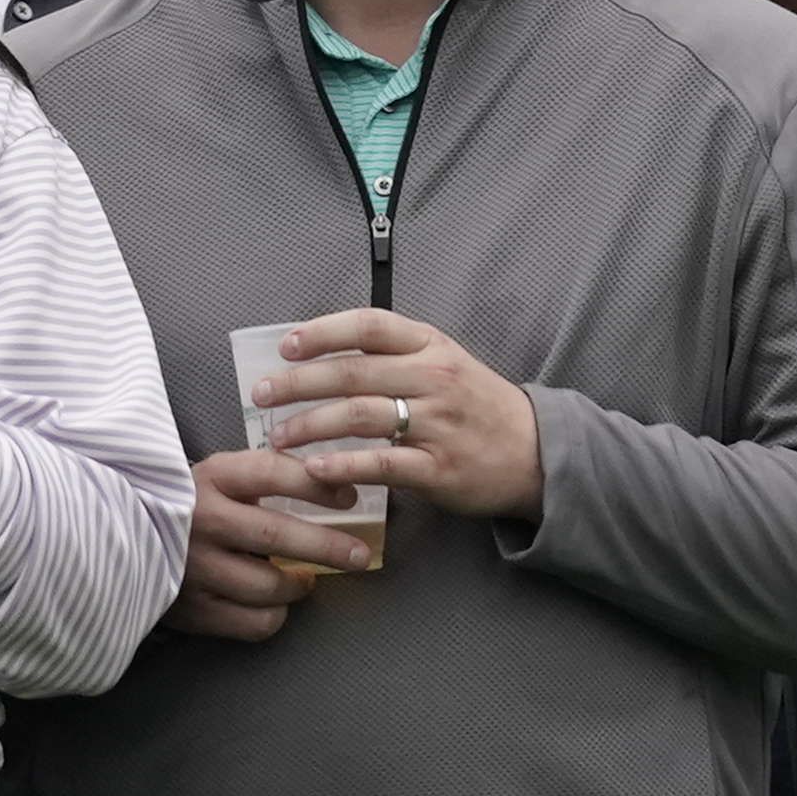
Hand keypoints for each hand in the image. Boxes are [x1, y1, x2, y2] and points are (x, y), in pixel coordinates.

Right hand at [165, 443, 380, 641]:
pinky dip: (275, 615)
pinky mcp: (192, 609)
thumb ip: (260, 478)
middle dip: (327, 547)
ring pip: (269, 586)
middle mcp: (201, 522)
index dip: (316, 485)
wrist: (115, 538)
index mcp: (210, 478)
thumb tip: (330, 482)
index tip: (348, 498)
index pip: (271, 473)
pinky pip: (253, 622)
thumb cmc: (183, 506)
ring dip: (299, 586)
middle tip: (358, 555)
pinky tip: (276, 604)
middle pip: (277, 535)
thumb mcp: (214, 477)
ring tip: (307, 579)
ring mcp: (194, 568)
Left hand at [241, 308, 542, 522]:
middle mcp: (433, 379)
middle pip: (352, 374)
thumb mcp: (445, 363)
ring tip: (278, 437)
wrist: (535, 452)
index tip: (286, 346)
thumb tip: (325, 358)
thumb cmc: (478, 406)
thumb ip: (395, 357)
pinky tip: (314, 468)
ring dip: (310, 425)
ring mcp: (436, 424)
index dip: (322, 332)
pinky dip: (343, 465)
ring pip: (359, 416)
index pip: (368, 327)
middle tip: (261, 395)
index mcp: (431, 346)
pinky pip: (381, 463)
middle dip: (298, 383)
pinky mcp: (437, 468)